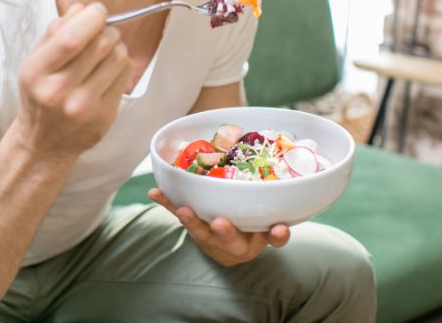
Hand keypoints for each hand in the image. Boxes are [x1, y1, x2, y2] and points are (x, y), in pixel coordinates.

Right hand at [16, 3, 132, 159]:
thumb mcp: (35, 62)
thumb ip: (55, 32)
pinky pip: (125, 75)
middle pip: (100, 44)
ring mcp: (84, 107)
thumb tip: (83, 9)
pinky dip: (121, 64)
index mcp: (36, 73)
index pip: (71, 38)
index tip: (97, 10)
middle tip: (102, 30)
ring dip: (116, 45)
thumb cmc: (40, 95)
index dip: (91, 18)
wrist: (44, 144)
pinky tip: (108, 68)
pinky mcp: (104, 116)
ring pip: (118, 57)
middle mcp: (59, 92)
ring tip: (105, 50)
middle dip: (107, 29)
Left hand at [148, 188, 289, 266]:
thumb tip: (286, 210)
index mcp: (258, 240)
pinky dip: (167, 202)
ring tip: (183, 210)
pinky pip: (178, 214)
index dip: (276, 235)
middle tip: (220, 223)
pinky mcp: (194, 228)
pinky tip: (154, 192)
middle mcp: (234, 243)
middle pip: (231, 240)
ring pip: (201, 232)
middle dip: (226, 232)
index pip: (272, 239)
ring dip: (192, 221)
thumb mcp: (266, 227)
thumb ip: (275, 222)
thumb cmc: (250, 230)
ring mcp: (211, 237)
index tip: (279, 228)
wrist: (226, 249)